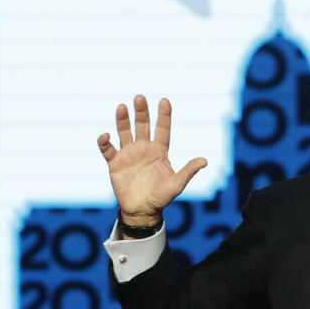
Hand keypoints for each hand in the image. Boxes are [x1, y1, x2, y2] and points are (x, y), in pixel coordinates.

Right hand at [97, 95, 206, 226]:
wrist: (142, 211)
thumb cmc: (161, 197)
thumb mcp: (176, 184)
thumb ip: (188, 171)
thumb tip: (205, 161)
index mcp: (159, 151)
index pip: (162, 129)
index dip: (163, 116)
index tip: (164, 101)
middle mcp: (144, 149)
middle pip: (142, 126)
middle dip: (141, 112)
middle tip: (140, 97)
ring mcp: (129, 154)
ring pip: (125, 133)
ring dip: (123, 120)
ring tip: (121, 107)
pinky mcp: (115, 163)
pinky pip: (108, 150)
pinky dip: (105, 142)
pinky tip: (106, 135)